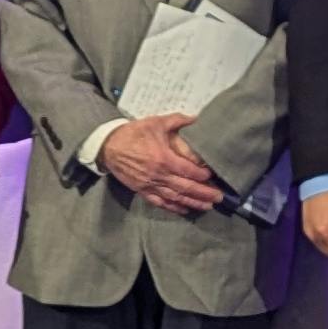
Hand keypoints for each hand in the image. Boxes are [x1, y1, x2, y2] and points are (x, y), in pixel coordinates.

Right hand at [101, 114, 225, 216]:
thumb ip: (178, 120)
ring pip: (176, 197)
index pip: (189, 171)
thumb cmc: (134, 133)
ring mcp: (150, 185)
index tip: (213, 176)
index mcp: (163, 158)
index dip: (202, 175)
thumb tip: (197, 118)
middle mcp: (158, 175)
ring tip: (208, 206)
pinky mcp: (142, 191)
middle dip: (204, 193)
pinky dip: (174, 207)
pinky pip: (160, 202)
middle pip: (186, 187)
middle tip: (219, 197)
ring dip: (193, 203)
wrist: (109, 146)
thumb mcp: (156, 122)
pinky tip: (185, 210)